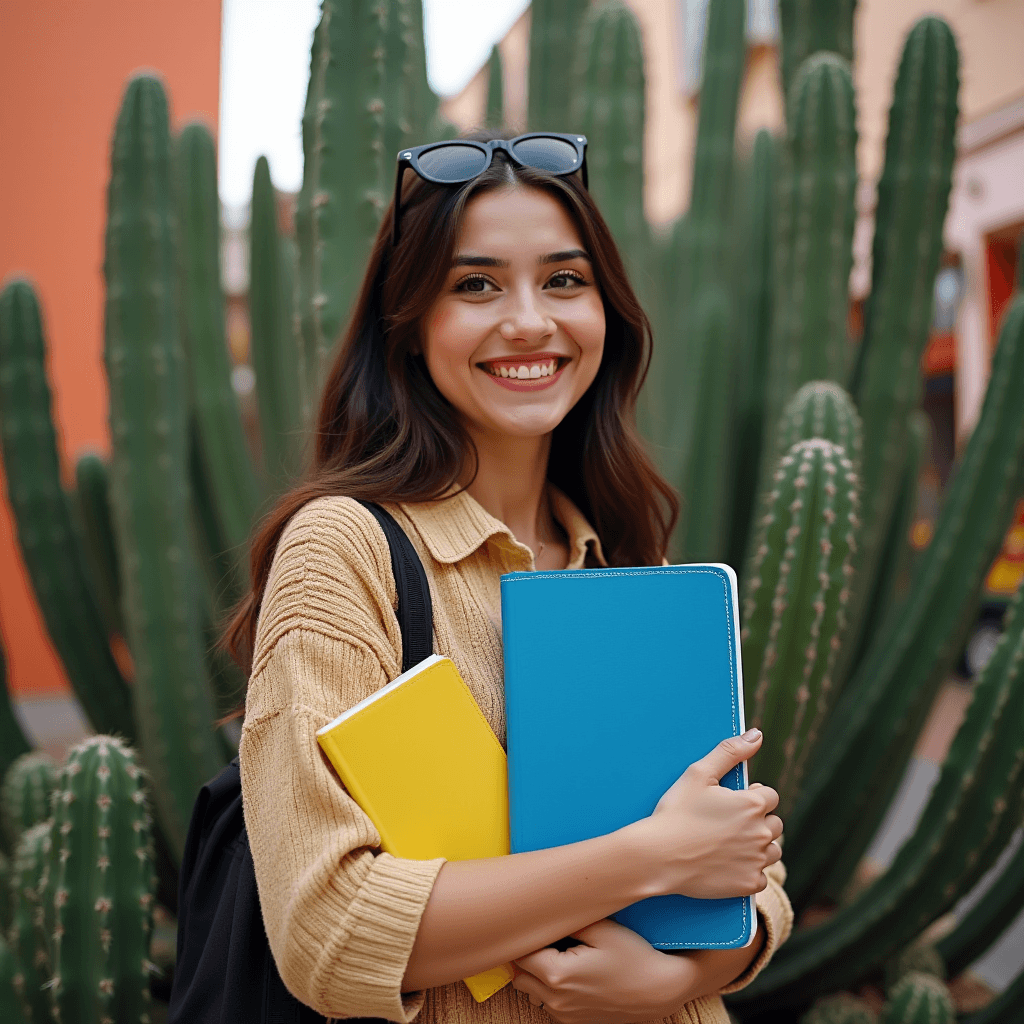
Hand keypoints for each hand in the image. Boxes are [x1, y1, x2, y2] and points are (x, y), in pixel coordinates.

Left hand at [511, 918, 696, 1023]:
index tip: (534, 925)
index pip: (521, 955)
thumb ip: (568, 921)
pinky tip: (572, 972)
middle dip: (527, 957)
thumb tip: (544, 913)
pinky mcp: (575, 1022)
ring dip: (537, 975)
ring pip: (531, 992)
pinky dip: (551, 989)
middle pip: (520, 976)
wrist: (660, 990)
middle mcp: (557, 1000)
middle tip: (546, 938)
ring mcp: (565, 1015)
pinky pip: (549, 1004)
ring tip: (558, 955)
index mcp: (558, 974)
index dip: (526, 937)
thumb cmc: (634, 957)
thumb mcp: (602, 929)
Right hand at [630, 729, 782, 899]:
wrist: (658, 856)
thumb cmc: (676, 812)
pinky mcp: (749, 883)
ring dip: (758, 846)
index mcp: (752, 803)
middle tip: (726, 824)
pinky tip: (726, 864)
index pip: (770, 796)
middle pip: (774, 824)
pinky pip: (760, 876)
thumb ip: (730, 751)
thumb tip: (757, 734)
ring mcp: (756, 860)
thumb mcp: (698, 774)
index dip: (751, 798)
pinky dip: (747, 871)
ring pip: (772, 850)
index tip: (731, 803)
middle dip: (756, 822)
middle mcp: (761, 832)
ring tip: (728, 844)